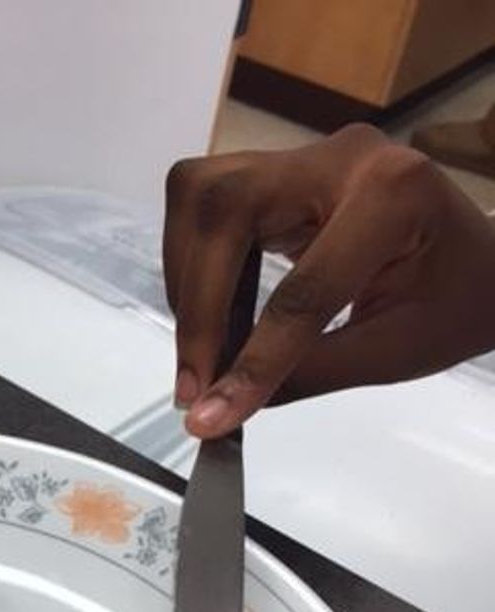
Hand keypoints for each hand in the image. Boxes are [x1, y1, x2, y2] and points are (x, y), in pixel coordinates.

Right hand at [164, 124, 494, 437]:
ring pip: (202, 196)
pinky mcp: (280, 170)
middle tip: (192, 386)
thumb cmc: (455, 304)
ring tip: (202, 352)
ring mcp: (306, 156)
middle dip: (198, 305)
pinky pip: (207, 203)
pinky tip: (213, 316)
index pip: (301, 286)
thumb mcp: (394, 352)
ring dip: (186, 281)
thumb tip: (221, 406)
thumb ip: (308, 374)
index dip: (252, 357)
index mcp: (395, 196)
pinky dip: (194, 265)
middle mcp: (343, 157)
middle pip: (226, 210)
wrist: (480, 263)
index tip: (209, 416)